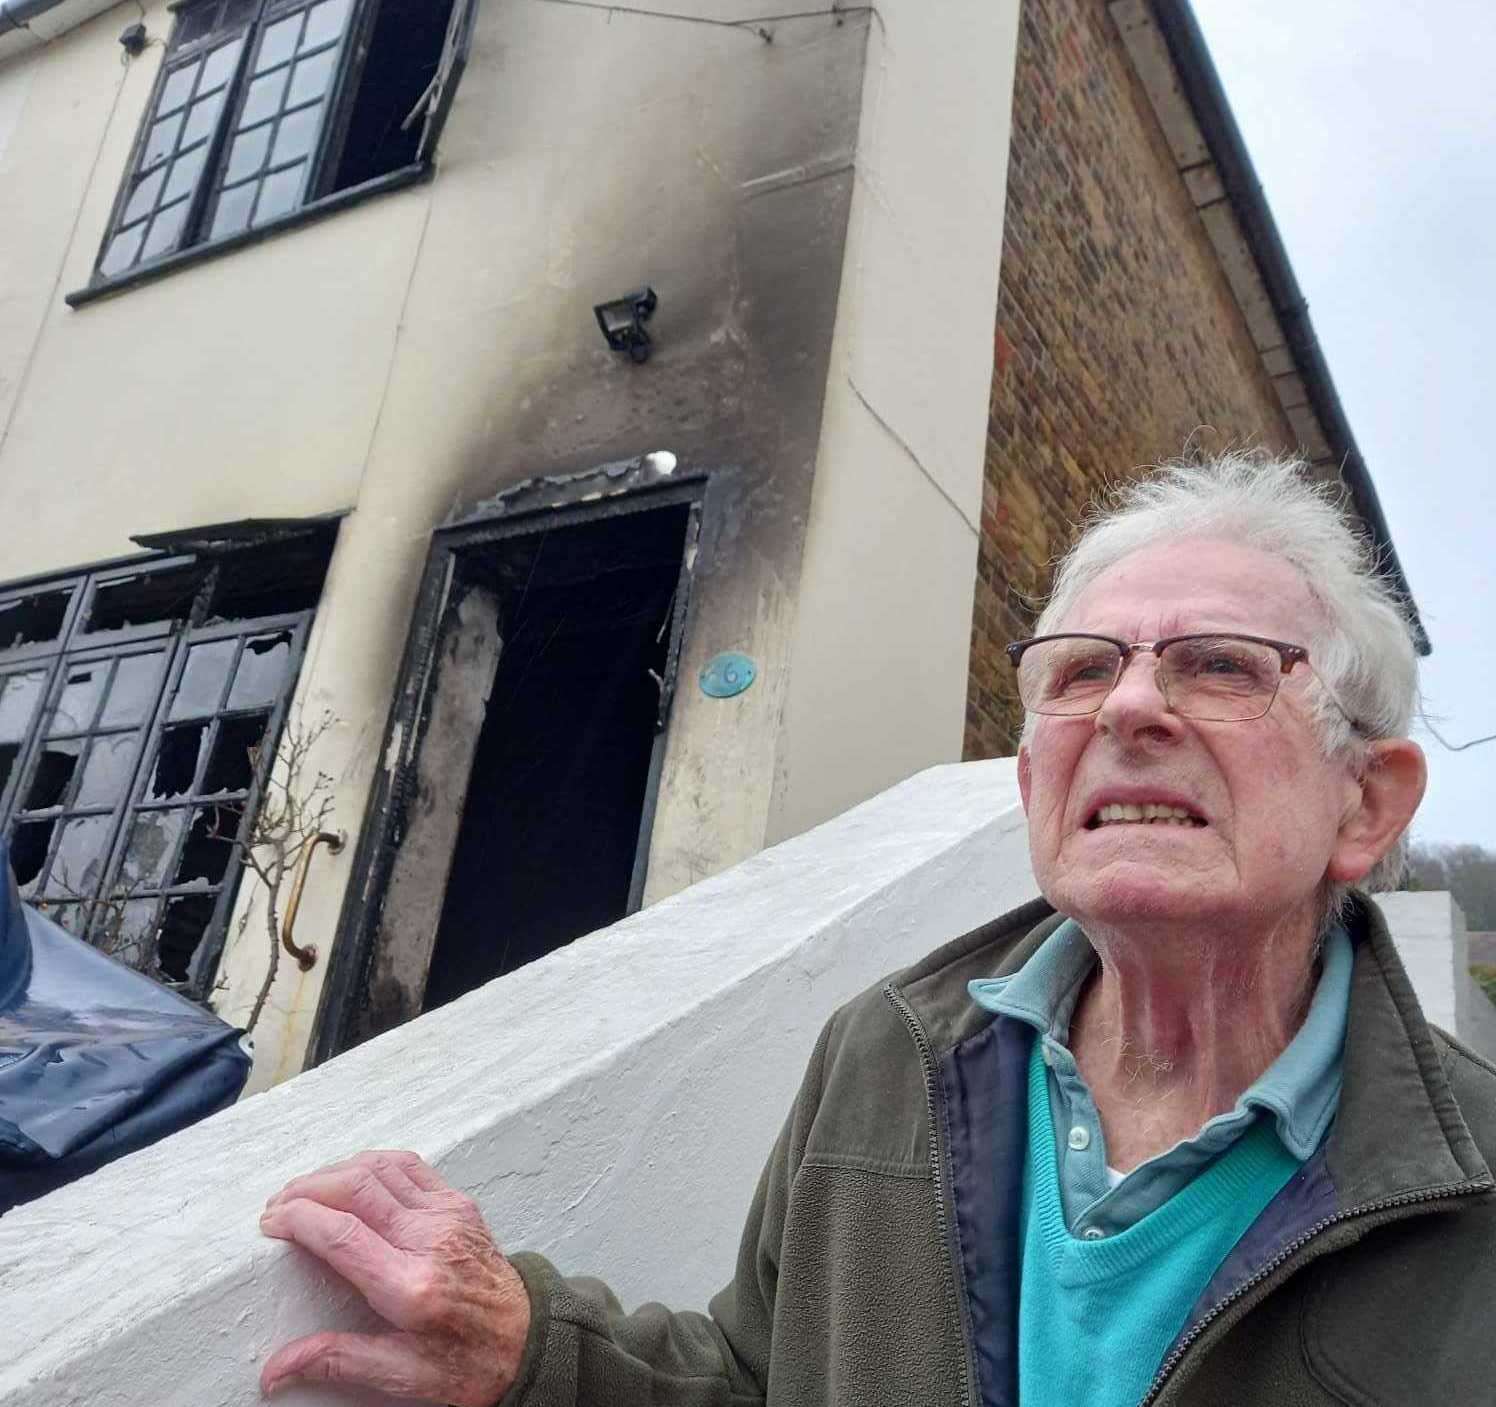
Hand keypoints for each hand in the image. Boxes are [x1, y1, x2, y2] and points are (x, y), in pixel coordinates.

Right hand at [259, 1150, 530, 1404]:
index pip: (343, 1234)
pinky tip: (350, 1177)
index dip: (299, 1219)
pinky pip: (409, 1167)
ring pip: (381, 1168)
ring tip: (303, 1191)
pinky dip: (371, 1163)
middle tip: (277, 1205)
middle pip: (358, 1188)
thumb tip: (276, 1370)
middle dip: (307, 1188)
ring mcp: (448, 1215)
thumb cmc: (468, 1362)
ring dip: (336, 1171)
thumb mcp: (402, 1377)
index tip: (270, 1222)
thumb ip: (337, 1361)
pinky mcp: (458, 1203)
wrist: (527, 1340)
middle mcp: (431, 1240)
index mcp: (412, 1288)